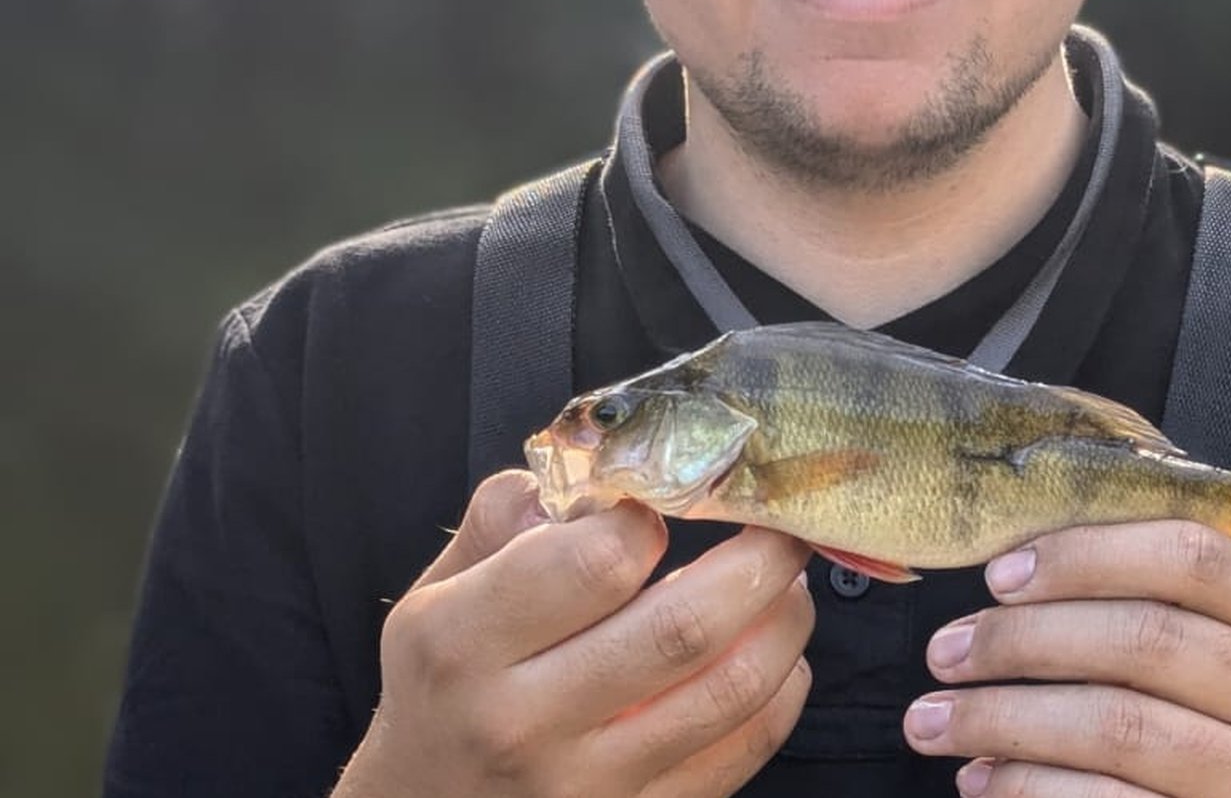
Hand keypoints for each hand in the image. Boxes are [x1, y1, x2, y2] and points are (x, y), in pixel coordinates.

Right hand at [335, 470, 814, 797]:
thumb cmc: (439, 690)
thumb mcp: (433, 594)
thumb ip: (506, 517)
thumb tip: (600, 472)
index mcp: (464, 643)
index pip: (596, 563)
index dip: (655, 516)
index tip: (675, 497)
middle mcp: (523, 720)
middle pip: (682, 627)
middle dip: (759, 561)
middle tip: (782, 524)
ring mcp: (585, 785)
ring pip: (729, 691)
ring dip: (784, 622)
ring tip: (788, 581)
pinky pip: (741, 753)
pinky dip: (781, 693)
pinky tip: (778, 655)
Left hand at [904, 520, 1230, 797]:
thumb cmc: (1206, 722)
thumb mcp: (1209, 644)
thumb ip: (1149, 590)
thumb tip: (1017, 555)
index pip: (1195, 556)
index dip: (1088, 556)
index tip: (999, 574)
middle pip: (1149, 638)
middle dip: (1025, 640)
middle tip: (946, 651)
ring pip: (1119, 725)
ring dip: (1004, 718)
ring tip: (934, 719)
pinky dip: (1028, 786)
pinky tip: (981, 778)